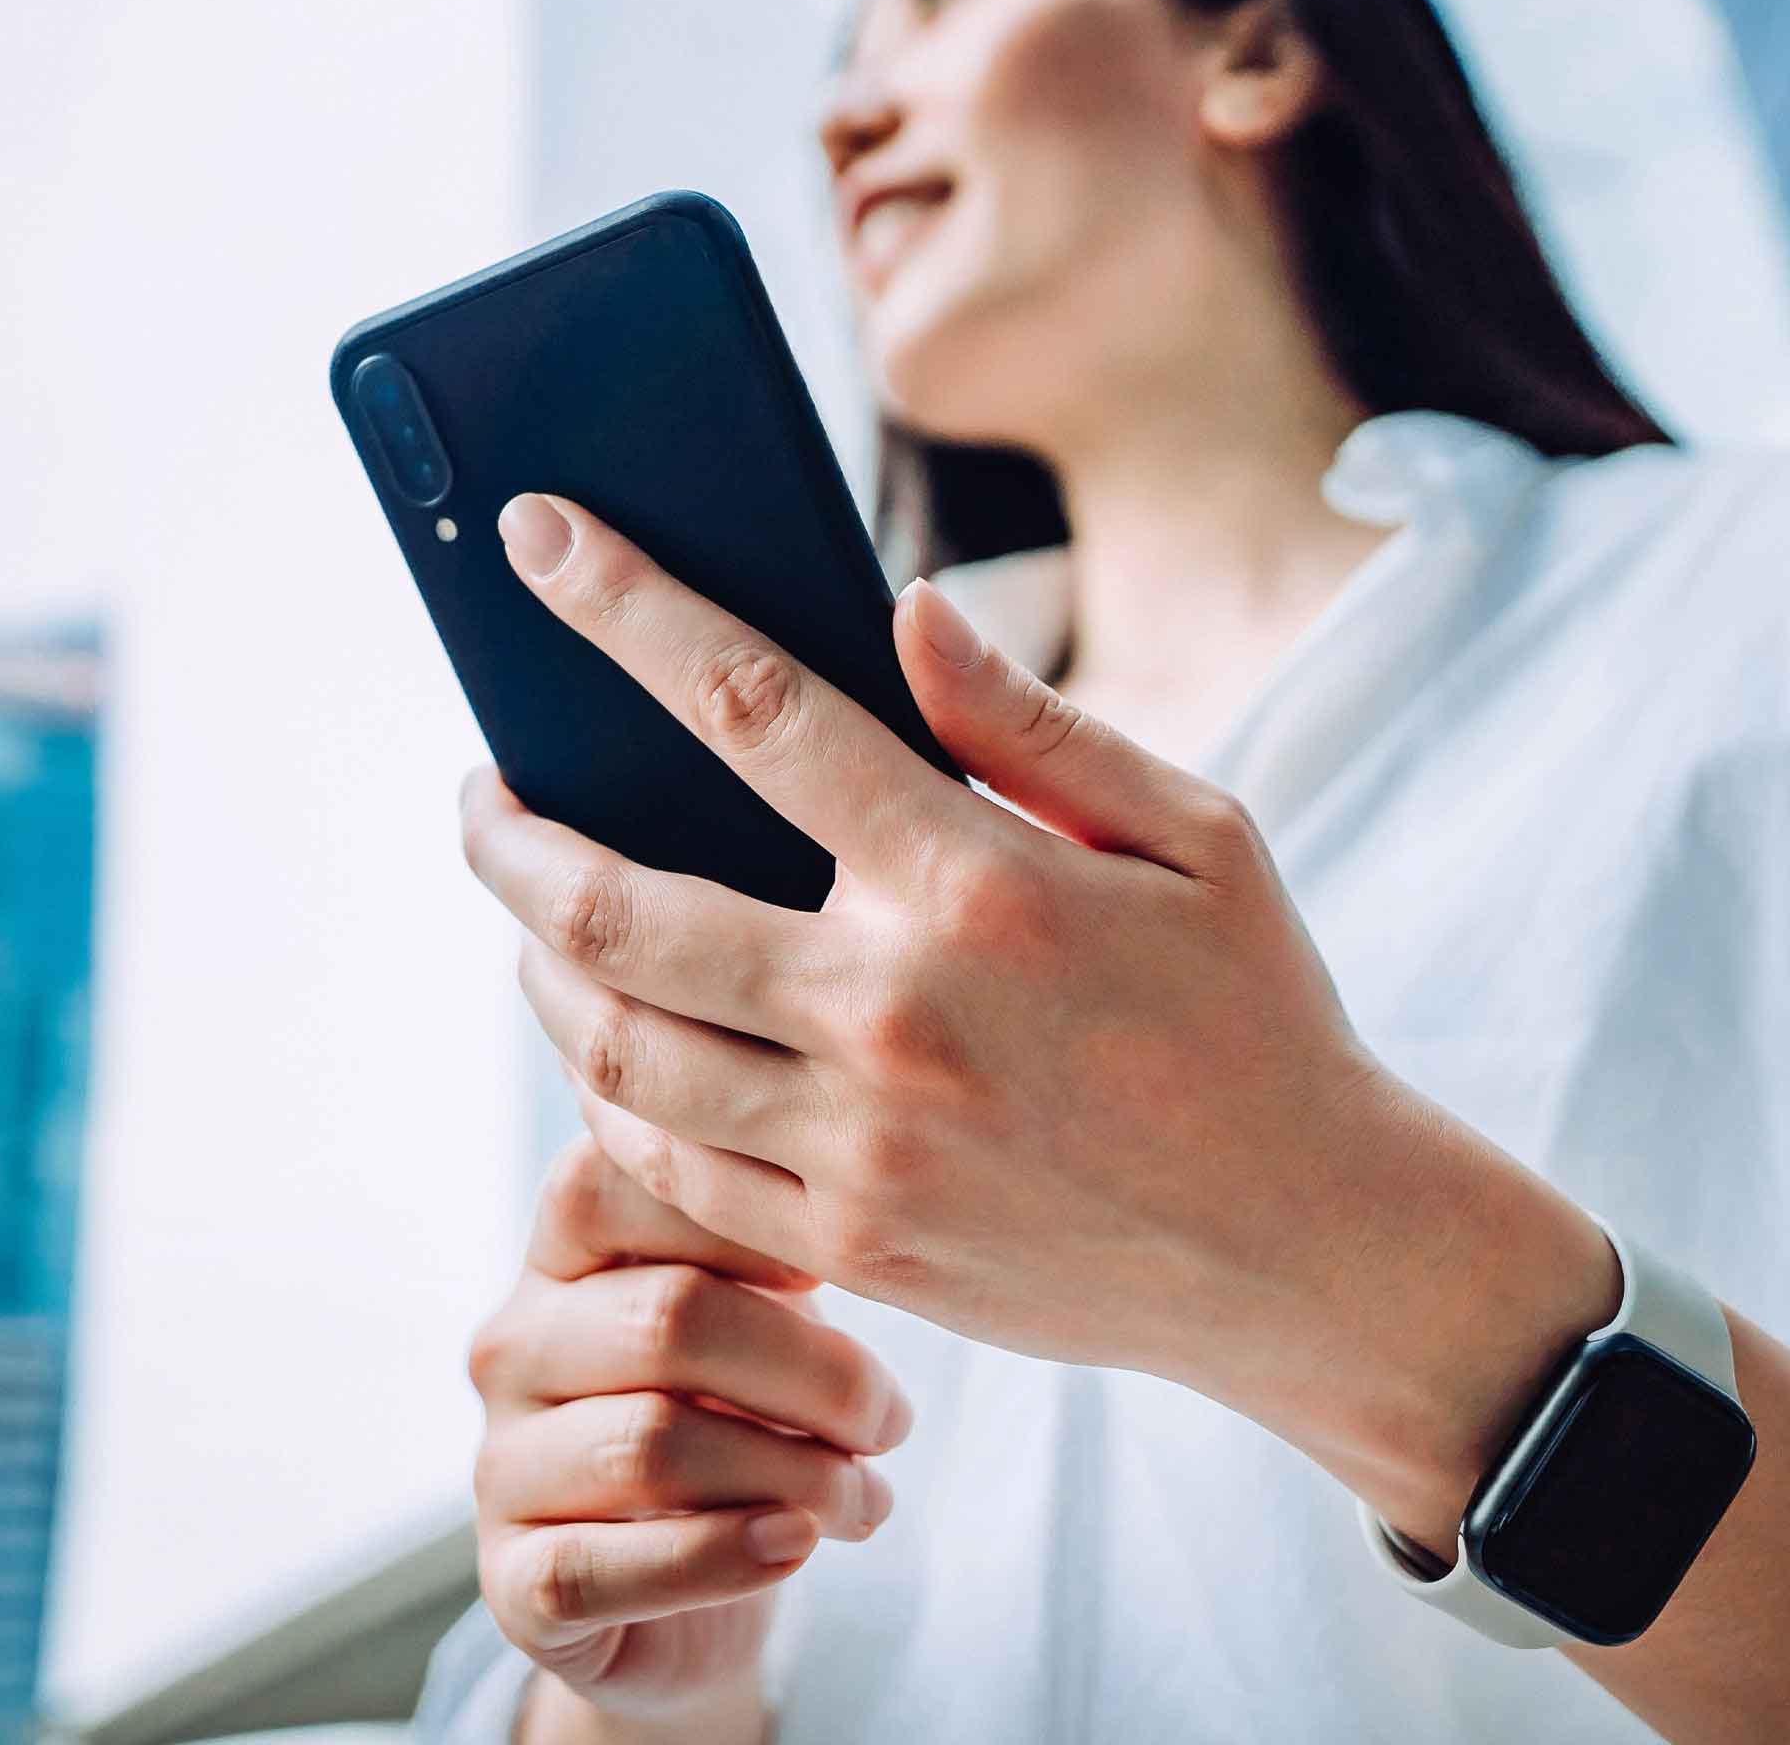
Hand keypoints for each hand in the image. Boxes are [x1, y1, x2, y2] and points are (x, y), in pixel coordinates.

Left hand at [461, 491, 1605, 1516]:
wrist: (1308, 1251)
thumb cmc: (1256, 1014)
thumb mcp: (1197, 832)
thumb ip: (1031, 725)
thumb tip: (906, 609)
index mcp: (976, 883)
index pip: (751, 710)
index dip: (625, 609)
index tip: (537, 538)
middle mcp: (892, 1016)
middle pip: (619, 906)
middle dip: (510, 833)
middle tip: (481, 785)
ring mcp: (859, 1146)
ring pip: (617, 1044)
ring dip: (541, 961)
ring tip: (535, 908)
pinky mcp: (854, 1243)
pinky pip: (668, 1164)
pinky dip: (611, 1087)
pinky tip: (615, 1038)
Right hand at [467, 1136, 907, 1736]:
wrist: (691, 1593)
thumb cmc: (738, 1415)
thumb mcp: (762, 1319)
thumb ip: (777, 1261)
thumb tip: (849, 1227)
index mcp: (565, 1251)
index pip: (618, 1184)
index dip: (742, 1221)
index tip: (839, 1267)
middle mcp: (515, 1345)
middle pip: (665, 1320)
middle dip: (811, 1373)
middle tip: (890, 1421)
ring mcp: (501, 1464)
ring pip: (646, 1445)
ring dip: (790, 1475)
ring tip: (865, 1499)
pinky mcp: (509, 1581)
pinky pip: (598, 1568)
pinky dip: (716, 1559)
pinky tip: (792, 1547)